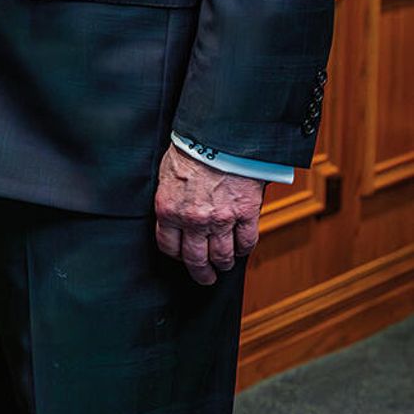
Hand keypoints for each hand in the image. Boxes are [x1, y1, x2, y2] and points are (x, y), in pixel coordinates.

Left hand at [153, 144, 264, 285]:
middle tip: (205, 278)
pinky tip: (241, 249)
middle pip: (196, 259)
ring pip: (222, 256)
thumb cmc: (192, 148)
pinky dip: (244, 249)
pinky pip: (246, 242)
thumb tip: (173, 212)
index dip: (177, 255)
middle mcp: (193, 220)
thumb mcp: (168, 175)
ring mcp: (221, 219)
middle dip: (201, 273)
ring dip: (223, 264)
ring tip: (224, 265)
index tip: (182, 257)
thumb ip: (170, 199)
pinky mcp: (245, 214)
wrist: (220, 135)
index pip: (169, 247)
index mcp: (169, 210)